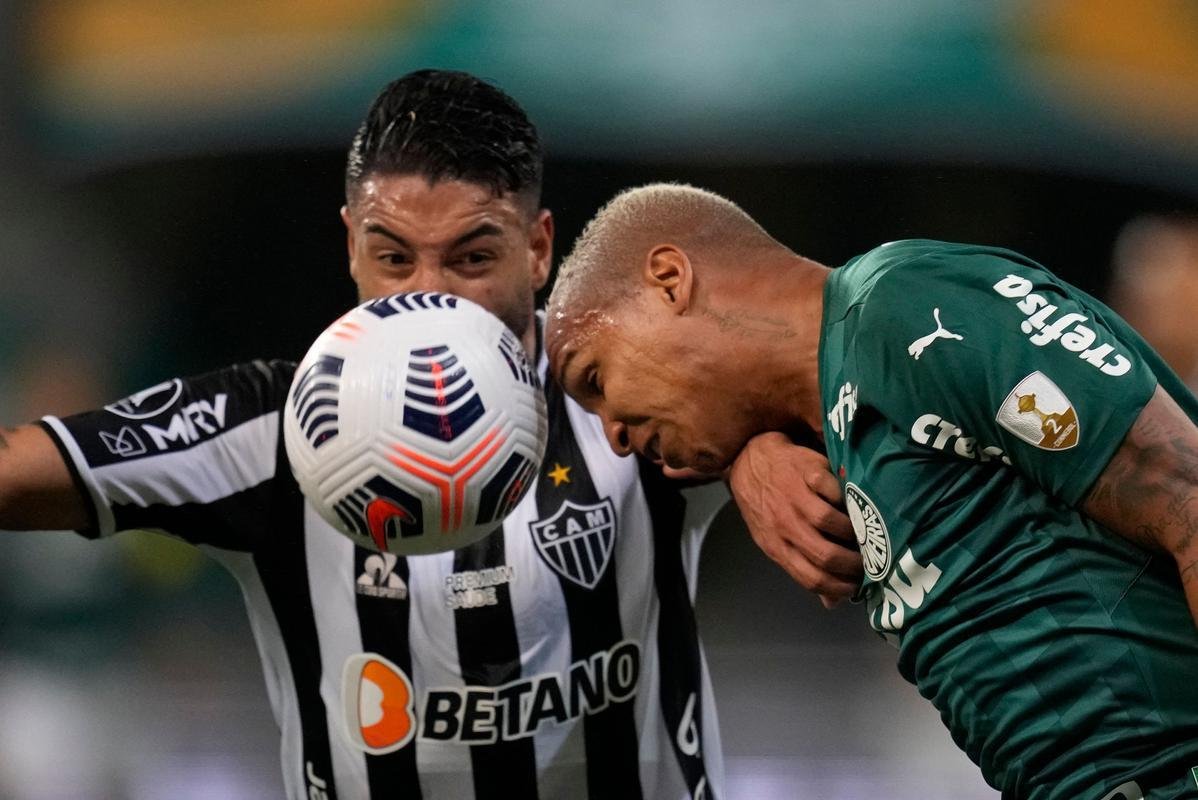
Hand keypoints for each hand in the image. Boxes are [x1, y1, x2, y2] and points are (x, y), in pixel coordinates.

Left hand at [727, 432, 861, 606]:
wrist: (748, 460)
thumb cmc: (767, 504)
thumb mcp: (775, 540)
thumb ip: (803, 568)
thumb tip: (832, 603)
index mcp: (777, 546)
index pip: (811, 578)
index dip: (839, 587)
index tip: (857, 587)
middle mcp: (784, 525)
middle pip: (824, 554)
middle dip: (853, 563)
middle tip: (869, 562)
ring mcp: (794, 498)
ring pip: (828, 521)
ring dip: (853, 530)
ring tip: (864, 533)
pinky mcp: (805, 472)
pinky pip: (831, 489)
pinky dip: (846, 498)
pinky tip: (854, 504)